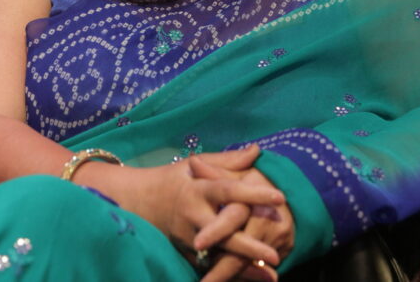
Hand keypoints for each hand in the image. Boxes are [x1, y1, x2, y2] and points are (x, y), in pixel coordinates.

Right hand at [82, 145, 284, 269]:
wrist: (140, 202)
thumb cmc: (173, 179)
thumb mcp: (196, 165)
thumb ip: (227, 160)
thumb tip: (257, 150)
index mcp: (199, 189)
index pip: (229, 191)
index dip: (254, 194)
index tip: (280, 198)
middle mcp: (194, 216)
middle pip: (224, 233)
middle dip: (249, 245)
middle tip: (274, 253)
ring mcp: (188, 239)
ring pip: (218, 256)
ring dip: (244, 269)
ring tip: (271, 276)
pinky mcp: (186, 254)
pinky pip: (210, 267)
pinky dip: (231, 275)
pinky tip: (254, 279)